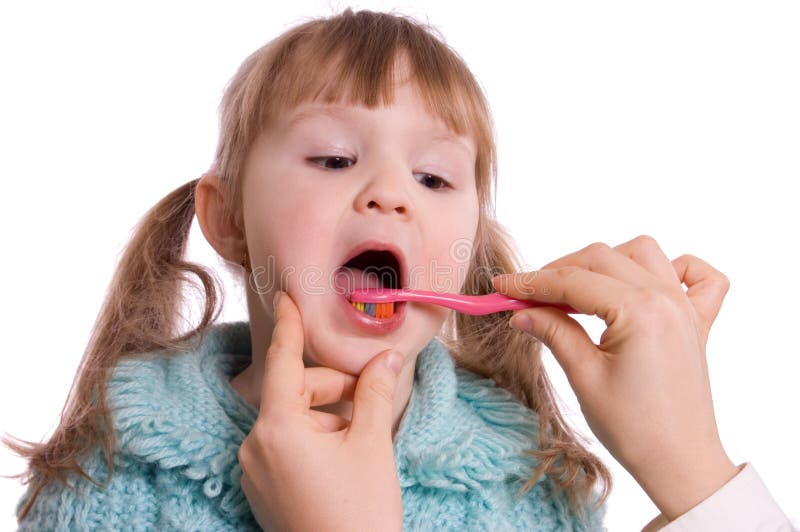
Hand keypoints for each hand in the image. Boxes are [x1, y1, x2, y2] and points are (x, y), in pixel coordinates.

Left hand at [237, 291, 404, 531]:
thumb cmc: (360, 511)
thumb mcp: (371, 443)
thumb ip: (375, 391)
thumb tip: (386, 357)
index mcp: (277, 428)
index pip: (283, 362)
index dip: (289, 326)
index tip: (286, 297)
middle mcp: (254, 445)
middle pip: (295, 392)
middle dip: (333, 390)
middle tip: (369, 405)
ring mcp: (253, 470)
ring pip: (292, 420)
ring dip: (326, 417)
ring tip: (358, 443)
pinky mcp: (260, 489)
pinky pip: (284, 445)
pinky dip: (312, 439)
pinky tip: (340, 460)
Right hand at [492, 235, 738, 520]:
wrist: (681, 463)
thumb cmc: (634, 429)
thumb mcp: (584, 378)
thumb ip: (554, 332)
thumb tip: (521, 312)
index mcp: (640, 311)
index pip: (573, 281)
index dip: (531, 282)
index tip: (501, 287)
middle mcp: (667, 298)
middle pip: (602, 259)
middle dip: (558, 272)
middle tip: (526, 296)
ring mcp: (686, 307)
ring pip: (642, 253)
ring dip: (604, 262)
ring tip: (576, 290)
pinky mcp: (698, 321)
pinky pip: (696, 275)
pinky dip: (673, 267)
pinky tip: (646, 283)